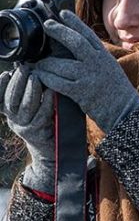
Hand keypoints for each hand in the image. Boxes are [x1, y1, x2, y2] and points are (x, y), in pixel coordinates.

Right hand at [0, 66, 54, 193]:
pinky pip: (42, 115)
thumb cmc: (44, 123)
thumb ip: (26, 93)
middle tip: (25, 69)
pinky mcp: (38, 133)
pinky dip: (46, 102)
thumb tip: (28, 71)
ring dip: (31, 90)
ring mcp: (25, 128)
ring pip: (25, 106)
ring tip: (36, 77)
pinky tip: (51, 92)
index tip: (6, 73)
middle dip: (17, 82)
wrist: (51, 151)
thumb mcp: (31, 108)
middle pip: (11, 99)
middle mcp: (13, 120)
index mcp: (8, 113)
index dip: (1, 85)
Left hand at [33, 10, 138, 132]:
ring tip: (39, 63)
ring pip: (60, 64)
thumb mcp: (111, 69)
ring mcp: (88, 77)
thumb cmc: (119, 93)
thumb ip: (97, 58)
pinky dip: (47, 78)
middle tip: (47, 25)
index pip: (88, 34)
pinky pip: (57, 82)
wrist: (127, 112)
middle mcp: (97, 64)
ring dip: (45, 63)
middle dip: (58, 31)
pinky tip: (41, 76)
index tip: (63, 14)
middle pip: (74, 41)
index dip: (75, 22)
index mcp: (105, 57)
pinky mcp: (80, 92)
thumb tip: (78, 46)